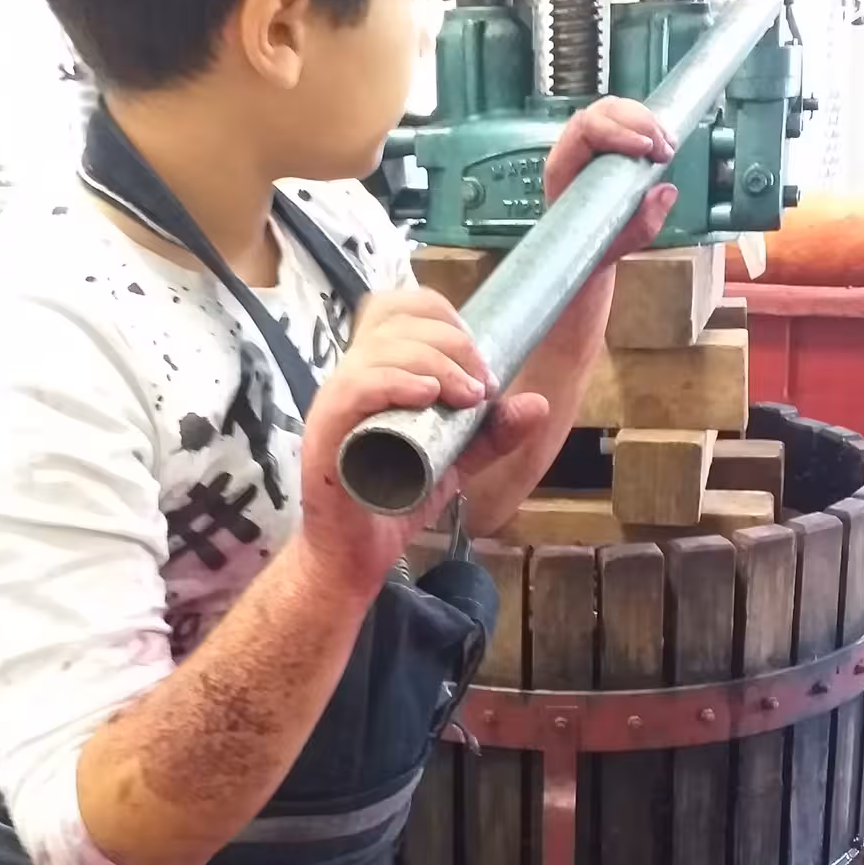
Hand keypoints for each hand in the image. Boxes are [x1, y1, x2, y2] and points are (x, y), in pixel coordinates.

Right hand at [299, 288, 545, 599]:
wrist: (357, 555)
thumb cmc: (394, 501)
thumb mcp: (457, 460)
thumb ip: (492, 433)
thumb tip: (538, 403)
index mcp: (376, 371)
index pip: (399, 309)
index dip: (444, 318)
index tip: (480, 363)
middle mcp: (352, 377)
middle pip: (395, 320)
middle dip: (452, 342)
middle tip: (482, 386)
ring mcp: (336, 403)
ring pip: (379, 349)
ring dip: (435, 362)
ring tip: (468, 397)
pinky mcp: (326, 433)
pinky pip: (354, 389)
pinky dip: (394, 382)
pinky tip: (426, 394)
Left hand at [544, 96, 678, 260]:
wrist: (583, 248)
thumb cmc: (591, 243)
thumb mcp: (619, 242)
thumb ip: (643, 222)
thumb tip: (666, 192)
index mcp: (563, 168)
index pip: (585, 129)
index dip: (617, 132)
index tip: (644, 148)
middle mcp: (573, 149)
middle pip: (603, 112)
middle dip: (640, 123)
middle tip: (664, 150)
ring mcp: (589, 141)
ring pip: (616, 109)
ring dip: (648, 122)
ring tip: (668, 147)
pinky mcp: (607, 140)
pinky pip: (626, 117)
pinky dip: (650, 125)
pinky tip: (666, 142)